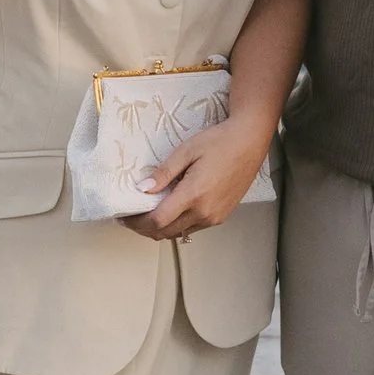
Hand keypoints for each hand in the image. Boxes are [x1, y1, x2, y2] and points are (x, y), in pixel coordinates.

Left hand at [125, 118, 271, 239]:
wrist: (250, 142)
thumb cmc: (219, 142)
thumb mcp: (186, 151)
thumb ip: (164, 173)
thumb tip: (143, 188)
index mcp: (194, 195)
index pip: (157, 221)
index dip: (136, 222)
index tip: (124, 217)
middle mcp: (205, 212)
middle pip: (165, 232)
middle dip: (144, 228)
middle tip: (130, 217)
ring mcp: (215, 217)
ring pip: (178, 233)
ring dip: (160, 228)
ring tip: (147, 213)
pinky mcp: (221, 216)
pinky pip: (192, 228)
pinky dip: (176, 224)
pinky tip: (170, 210)